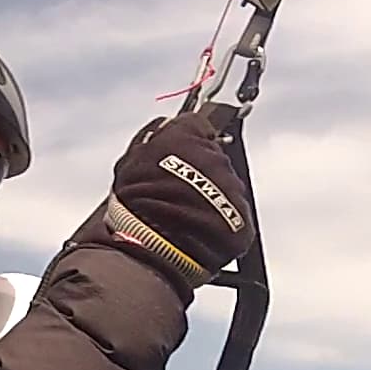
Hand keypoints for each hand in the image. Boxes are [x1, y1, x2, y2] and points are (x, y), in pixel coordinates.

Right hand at [103, 113, 255, 286]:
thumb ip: (148, 140)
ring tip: (184, 216)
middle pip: (211, 157)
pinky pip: (231, 212)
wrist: (158, 244)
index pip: (193, 125)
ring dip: (209, 196)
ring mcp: (231, 186)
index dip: (185, 140)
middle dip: (198, 171)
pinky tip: (198, 230)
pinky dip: (218, 220)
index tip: (177, 152)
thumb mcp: (129, 161)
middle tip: (174, 192)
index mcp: (186, 137)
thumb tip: (160, 130)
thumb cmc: (138, 205)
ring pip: (222, 185)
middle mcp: (214, 157)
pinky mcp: (241, 215)